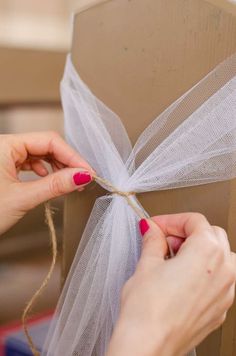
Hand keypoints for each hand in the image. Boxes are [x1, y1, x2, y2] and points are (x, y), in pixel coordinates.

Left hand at [0, 132, 93, 234]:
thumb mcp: (22, 198)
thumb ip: (55, 185)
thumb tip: (82, 176)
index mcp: (5, 145)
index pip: (49, 141)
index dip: (72, 156)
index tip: (88, 172)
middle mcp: (4, 146)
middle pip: (45, 146)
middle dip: (66, 162)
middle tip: (82, 179)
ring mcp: (3, 156)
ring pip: (39, 154)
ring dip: (56, 167)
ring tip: (69, 182)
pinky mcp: (4, 167)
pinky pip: (29, 163)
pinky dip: (43, 172)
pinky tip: (49, 180)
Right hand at [107, 213, 235, 355]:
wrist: (148, 346)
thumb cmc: (147, 311)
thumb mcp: (146, 264)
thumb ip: (153, 240)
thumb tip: (152, 230)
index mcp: (207, 252)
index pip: (194, 220)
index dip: (171, 220)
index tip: (156, 226)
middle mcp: (224, 270)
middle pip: (212, 234)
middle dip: (186, 232)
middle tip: (163, 239)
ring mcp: (226, 292)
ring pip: (222, 256)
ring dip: (200, 250)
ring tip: (174, 258)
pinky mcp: (220, 309)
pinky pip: (220, 280)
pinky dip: (204, 271)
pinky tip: (182, 278)